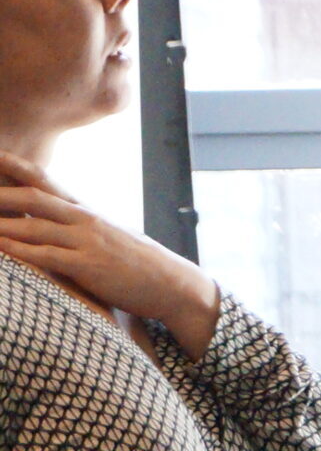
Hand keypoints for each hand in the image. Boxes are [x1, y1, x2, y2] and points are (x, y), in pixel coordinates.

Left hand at [0, 152, 221, 359]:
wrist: (173, 283)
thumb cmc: (137, 263)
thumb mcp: (108, 236)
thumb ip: (78, 226)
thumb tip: (53, 222)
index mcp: (86, 211)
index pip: (44, 180)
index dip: (14, 166)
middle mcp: (84, 219)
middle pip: (33, 196)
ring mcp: (87, 241)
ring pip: (34, 226)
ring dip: (0, 223)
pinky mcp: (88, 266)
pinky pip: (47, 255)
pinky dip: (19, 251)